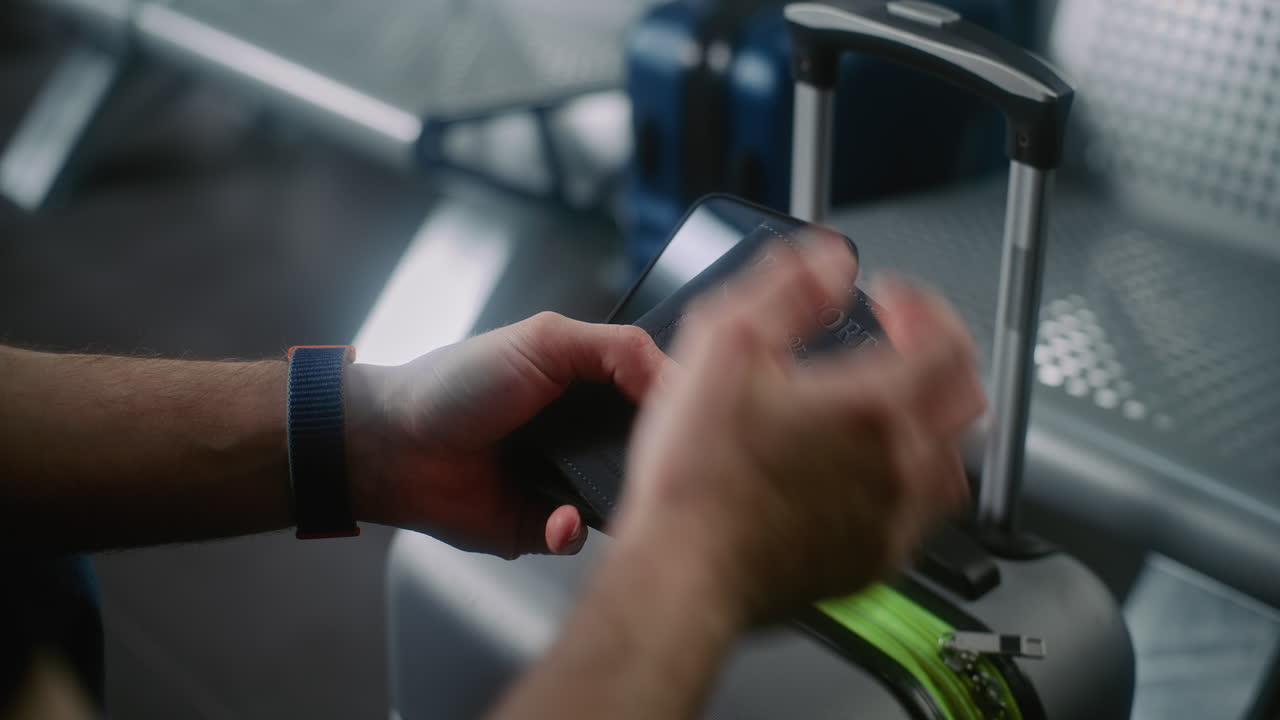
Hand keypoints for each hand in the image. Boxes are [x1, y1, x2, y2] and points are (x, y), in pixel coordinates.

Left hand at [345, 312, 671, 557]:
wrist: (393, 445)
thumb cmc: (457, 384)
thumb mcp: (544, 341)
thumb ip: (618, 350)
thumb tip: (679, 380)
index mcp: (590, 386)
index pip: (657, 395)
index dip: (679, 407)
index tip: (697, 419)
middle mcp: (584, 436)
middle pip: (648, 451)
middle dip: (656, 461)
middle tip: (661, 464)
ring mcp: (565, 483)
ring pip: (621, 499)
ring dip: (618, 500)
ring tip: (603, 492)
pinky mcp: (542, 527)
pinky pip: (579, 537)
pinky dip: (571, 529)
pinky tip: (557, 518)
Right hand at [614, 238, 984, 622]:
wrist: (683, 570)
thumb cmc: (697, 473)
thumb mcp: (724, 345)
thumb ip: (787, 290)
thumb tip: (830, 259)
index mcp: (873, 406)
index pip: (947, 340)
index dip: (926, 306)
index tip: (893, 299)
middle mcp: (900, 464)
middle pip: (967, 399)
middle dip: (941, 357)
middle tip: (903, 344)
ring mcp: (893, 519)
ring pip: (955, 463)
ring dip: (935, 423)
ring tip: (895, 410)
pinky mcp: (872, 562)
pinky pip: (922, 517)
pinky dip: (911, 483)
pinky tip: (871, 477)